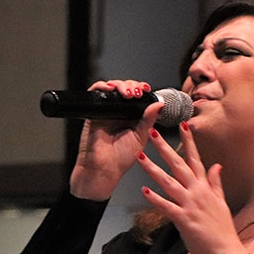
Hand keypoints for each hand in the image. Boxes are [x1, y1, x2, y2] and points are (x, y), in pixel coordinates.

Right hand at [69, 80, 163, 200]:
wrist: (104, 168)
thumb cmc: (121, 158)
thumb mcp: (141, 136)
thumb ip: (149, 120)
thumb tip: (159, 104)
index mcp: (133, 118)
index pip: (138, 97)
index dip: (142, 90)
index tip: (147, 90)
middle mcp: (120, 112)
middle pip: (126, 89)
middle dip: (132, 86)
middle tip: (137, 92)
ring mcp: (107, 110)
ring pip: (112, 88)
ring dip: (121, 85)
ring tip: (128, 93)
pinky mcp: (94, 111)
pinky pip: (96, 92)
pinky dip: (102, 86)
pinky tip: (110, 89)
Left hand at [135, 121, 250, 253]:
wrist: (226, 251)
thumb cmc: (223, 229)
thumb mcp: (221, 203)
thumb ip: (216, 184)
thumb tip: (217, 165)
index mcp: (206, 188)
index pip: (196, 159)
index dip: (189, 142)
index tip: (183, 124)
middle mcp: (197, 192)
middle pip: (179, 165)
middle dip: (165, 148)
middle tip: (153, 133)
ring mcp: (190, 205)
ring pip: (169, 182)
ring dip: (153, 169)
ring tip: (140, 157)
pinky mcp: (183, 219)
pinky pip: (167, 206)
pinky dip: (155, 199)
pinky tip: (144, 191)